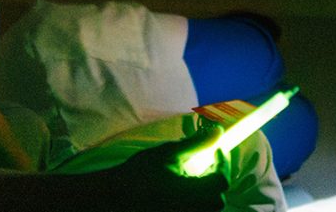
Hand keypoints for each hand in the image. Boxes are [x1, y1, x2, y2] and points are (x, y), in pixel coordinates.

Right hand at [110, 127, 228, 211]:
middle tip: (206, 164)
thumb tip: (218, 131)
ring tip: (192, 176)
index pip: (222, 181)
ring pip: (208, 208)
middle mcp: (190, 209)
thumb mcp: (167, 153)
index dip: (223, 164)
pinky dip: (196, 201)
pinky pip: (195, 211)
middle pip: (218, 200)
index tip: (216, 150)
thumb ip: (196, 143)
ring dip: (207, 192)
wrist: (112, 197)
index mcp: (190, 193)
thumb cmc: (138, 173)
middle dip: (217, 181)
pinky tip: (181, 190)